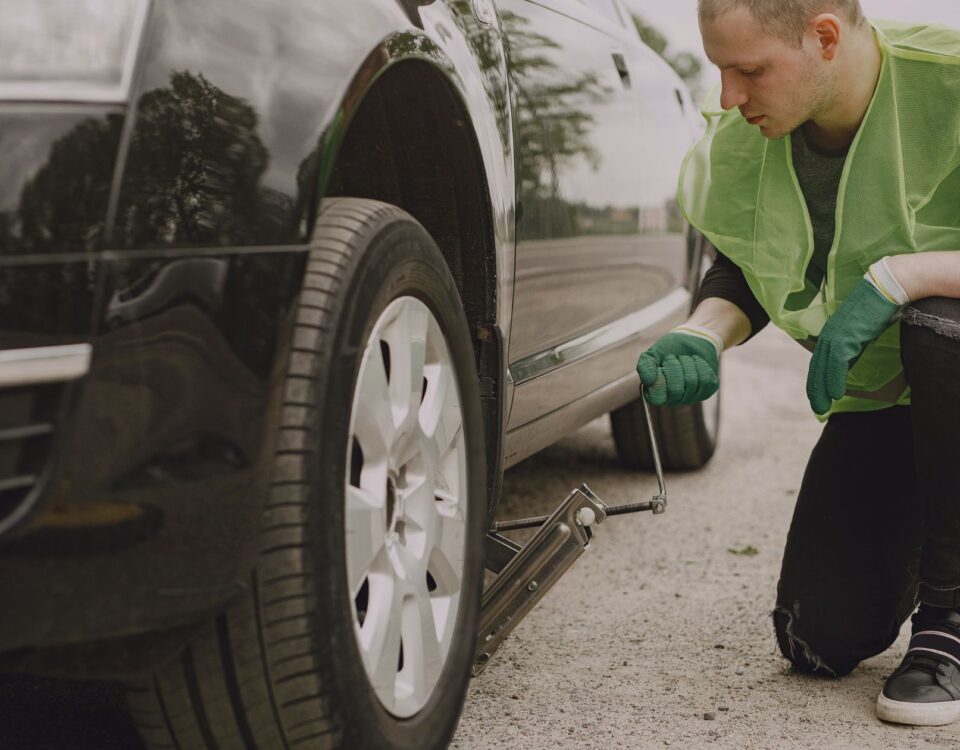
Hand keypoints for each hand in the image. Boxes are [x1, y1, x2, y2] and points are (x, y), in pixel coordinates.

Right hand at [637, 328, 719, 405]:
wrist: (692, 339)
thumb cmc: (669, 349)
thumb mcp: (652, 354)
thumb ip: (645, 366)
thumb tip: (648, 381)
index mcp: (656, 393)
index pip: (657, 398)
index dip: (659, 381)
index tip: (660, 367)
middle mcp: (674, 399)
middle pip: (676, 390)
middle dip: (675, 367)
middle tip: (674, 358)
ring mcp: (691, 396)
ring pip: (691, 382)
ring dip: (687, 363)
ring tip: (685, 359)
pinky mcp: (707, 390)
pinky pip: (705, 380)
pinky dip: (700, 365)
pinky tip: (696, 362)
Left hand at [806, 277, 901, 414]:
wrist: (886, 288)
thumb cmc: (878, 307)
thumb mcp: (861, 331)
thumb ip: (852, 346)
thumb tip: (850, 362)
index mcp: (831, 333)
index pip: (819, 361)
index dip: (817, 379)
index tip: (818, 395)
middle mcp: (829, 335)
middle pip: (817, 367)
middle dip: (816, 389)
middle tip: (817, 408)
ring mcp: (835, 336)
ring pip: (823, 368)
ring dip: (822, 389)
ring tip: (822, 406)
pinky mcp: (845, 337)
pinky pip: (836, 364)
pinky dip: (834, 380)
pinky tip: (835, 394)